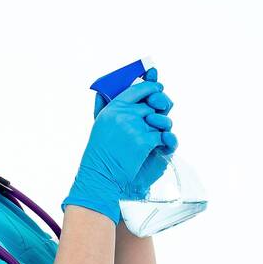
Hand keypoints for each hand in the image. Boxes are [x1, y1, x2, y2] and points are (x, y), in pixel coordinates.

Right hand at [64, 72, 170, 223]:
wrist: (101, 176)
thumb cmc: (99, 153)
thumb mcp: (98, 125)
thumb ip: (103, 105)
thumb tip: (102, 90)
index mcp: (113, 107)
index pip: (138, 88)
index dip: (152, 86)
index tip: (159, 88)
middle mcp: (124, 114)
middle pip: (153, 105)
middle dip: (159, 112)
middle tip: (158, 120)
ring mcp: (135, 126)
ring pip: (161, 121)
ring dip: (162, 129)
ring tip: (156, 137)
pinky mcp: (144, 141)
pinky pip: (163, 136)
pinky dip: (163, 143)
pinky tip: (157, 149)